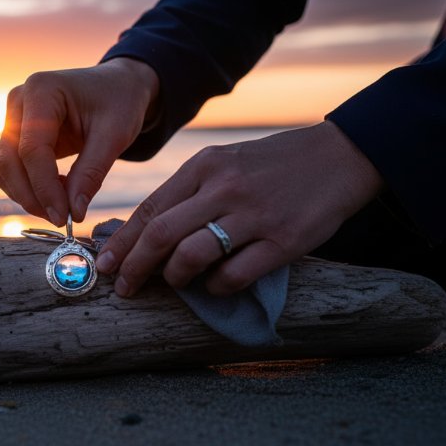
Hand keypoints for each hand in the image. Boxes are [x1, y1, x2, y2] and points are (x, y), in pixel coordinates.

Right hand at [0, 57, 158, 225]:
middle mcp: (18, 102)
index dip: (44, 188)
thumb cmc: (119, 102)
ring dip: (27, 195)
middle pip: (9, 161)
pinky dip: (28, 188)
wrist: (116, 87)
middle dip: (32, 196)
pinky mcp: (15, 135)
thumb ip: (91, 173)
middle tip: (61, 219)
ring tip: (64, 205)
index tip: (63, 217)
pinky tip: (57, 191)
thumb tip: (73, 214)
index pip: (31, 149)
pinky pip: (9, 170)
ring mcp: (13, 118)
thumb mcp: (114, 135)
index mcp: (41, 90)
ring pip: (3, 169)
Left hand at [96, 121, 383, 295]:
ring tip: (175, 283)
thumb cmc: (273, 166)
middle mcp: (224, 188)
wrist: (340, 156)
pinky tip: (215, 285)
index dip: (123, 242)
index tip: (104, 264)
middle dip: (134, 267)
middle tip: (124, 288)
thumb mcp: (226, 163)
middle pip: (161, 235)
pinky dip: (215, 287)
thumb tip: (147, 232)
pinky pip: (233, 274)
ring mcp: (254, 215)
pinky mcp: (283, 241)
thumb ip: (190, 192)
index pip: (150, 209)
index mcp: (205, 166)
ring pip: (191, 256)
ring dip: (174, 278)